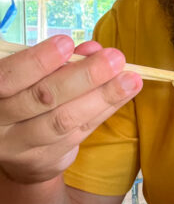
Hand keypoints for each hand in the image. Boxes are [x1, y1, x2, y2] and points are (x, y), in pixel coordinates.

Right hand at [0, 36, 141, 183]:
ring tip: (130, 79)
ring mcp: (23, 147)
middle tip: (114, 59)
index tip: (67, 43)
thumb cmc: (23, 94)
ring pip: (65, 120)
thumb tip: (91, 49)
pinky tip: (126, 92)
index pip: (8, 78)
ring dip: (102, 97)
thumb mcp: (29, 74)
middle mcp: (1, 124)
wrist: (15, 146)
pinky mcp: (47, 160)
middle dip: (83, 77)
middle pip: (43, 99)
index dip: (37, 61)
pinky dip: (106, 109)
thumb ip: (57, 60)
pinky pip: (81, 131)